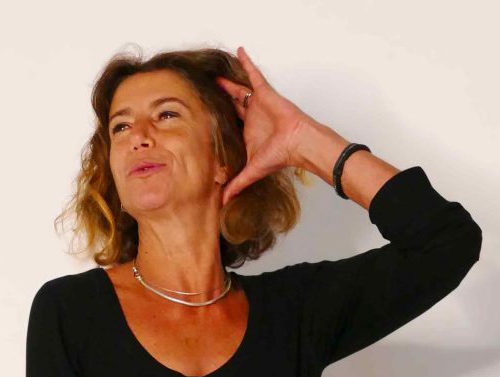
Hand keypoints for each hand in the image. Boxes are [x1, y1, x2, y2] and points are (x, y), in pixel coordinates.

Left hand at [215, 46, 309, 206]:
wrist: (298, 142)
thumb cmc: (280, 155)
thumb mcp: (251, 171)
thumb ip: (236, 184)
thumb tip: (221, 202)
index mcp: (246, 134)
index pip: (228, 126)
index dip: (216, 122)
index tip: (201, 119)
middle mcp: (250, 118)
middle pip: (230, 106)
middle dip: (218, 100)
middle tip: (202, 92)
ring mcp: (257, 104)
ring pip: (238, 89)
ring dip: (227, 83)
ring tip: (213, 75)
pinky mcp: (264, 92)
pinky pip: (253, 74)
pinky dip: (247, 63)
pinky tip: (239, 51)